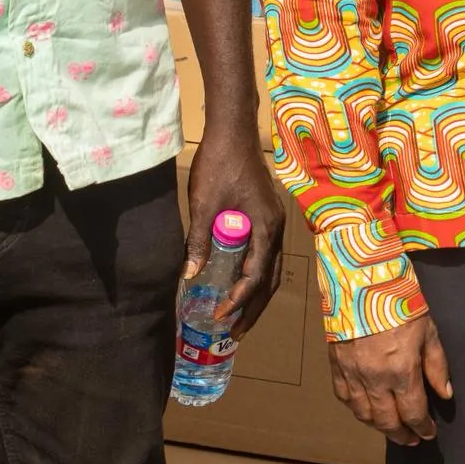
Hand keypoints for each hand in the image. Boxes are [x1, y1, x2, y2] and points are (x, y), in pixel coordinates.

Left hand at [183, 122, 286, 335]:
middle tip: (235, 332)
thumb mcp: (203, 205)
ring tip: (239, 316)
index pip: (256, 275)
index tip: (219, 315)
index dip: (238, 300)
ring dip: (257, 294)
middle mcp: (276, 227)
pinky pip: (265, 253)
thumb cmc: (219, 164)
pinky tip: (239, 282)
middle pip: (271, 278)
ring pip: (271, 267)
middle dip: (254, 308)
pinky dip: (255, 274)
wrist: (233, 131)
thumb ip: (199, 241)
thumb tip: (188, 276)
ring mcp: (274, 220)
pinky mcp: (267, 214)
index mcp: (265, 226)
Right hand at [329, 314, 451, 445]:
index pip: (413, 413)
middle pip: (386, 421)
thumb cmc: (399, 302)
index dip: (422, 427)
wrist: (361, 281)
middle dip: (401, 434)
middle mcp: (374, 380)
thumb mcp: (428, 331)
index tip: (429, 433)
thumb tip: (445, 394)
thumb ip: (437, 366)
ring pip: (363, 414)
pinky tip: (365, 410)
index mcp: (401, 372)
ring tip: (391, 428)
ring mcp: (352, 374)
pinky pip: (344, 397)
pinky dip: (356, 409)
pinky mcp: (336, 366)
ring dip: (378, 426)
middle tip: (411, 439)